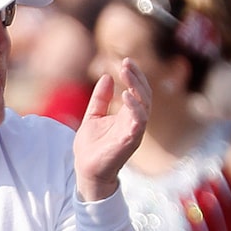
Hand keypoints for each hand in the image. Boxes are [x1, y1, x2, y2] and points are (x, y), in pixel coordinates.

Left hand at [73, 59, 151, 200]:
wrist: (86, 170)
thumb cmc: (91, 147)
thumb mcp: (93, 116)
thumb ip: (100, 98)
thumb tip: (106, 76)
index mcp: (128, 116)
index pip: (138, 91)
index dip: (134, 76)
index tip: (125, 61)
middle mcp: (135, 122)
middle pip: (144, 95)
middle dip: (137, 77)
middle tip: (126, 63)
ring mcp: (135, 131)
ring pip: (145, 105)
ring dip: (137, 88)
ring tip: (127, 73)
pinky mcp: (130, 140)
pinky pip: (138, 122)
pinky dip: (135, 108)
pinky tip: (126, 95)